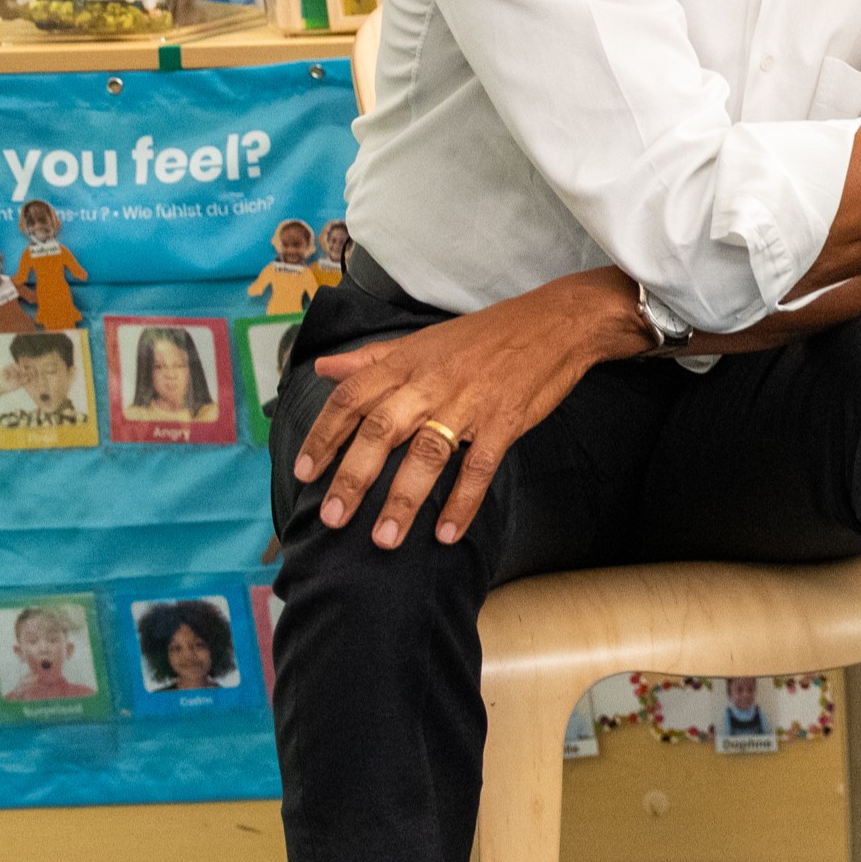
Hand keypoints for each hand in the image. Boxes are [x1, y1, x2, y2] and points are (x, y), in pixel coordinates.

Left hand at [291, 268, 653, 547]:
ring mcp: (469, 402)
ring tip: (384, 539)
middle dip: (353, 476)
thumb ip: (371, 359)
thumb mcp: (423, 341)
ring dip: (403, 499)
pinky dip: (463, 501)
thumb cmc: (486, 335)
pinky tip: (446, 533)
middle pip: (382, 430)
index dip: (325, 435)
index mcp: (406, 362)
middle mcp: (431, 382)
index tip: (304, 471)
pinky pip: (480, 466)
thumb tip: (324, 369)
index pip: (352, 398)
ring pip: (427, 453)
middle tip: (332, 518)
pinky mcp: (505, 421)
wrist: (556, 323)